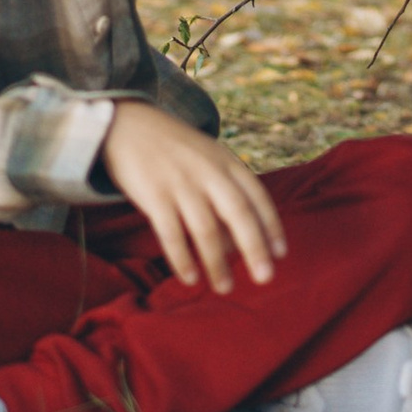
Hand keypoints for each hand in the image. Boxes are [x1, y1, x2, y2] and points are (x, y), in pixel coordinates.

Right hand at [99, 100, 287, 292]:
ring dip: (217, 262)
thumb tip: (237, 245)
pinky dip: (182, 258)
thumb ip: (225, 193)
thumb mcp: (208, 158)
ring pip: (206, 229)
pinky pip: (171, 233)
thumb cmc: (175, 150)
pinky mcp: (153, 194)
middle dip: (254, 248)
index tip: (281, 253)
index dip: (271, 225)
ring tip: (225, 287)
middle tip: (265, 278)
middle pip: (238, 213)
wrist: (129, 124)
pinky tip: (191, 278)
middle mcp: (208, 171)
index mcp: (226, 161)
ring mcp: (180, 182)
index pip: (257, 195)